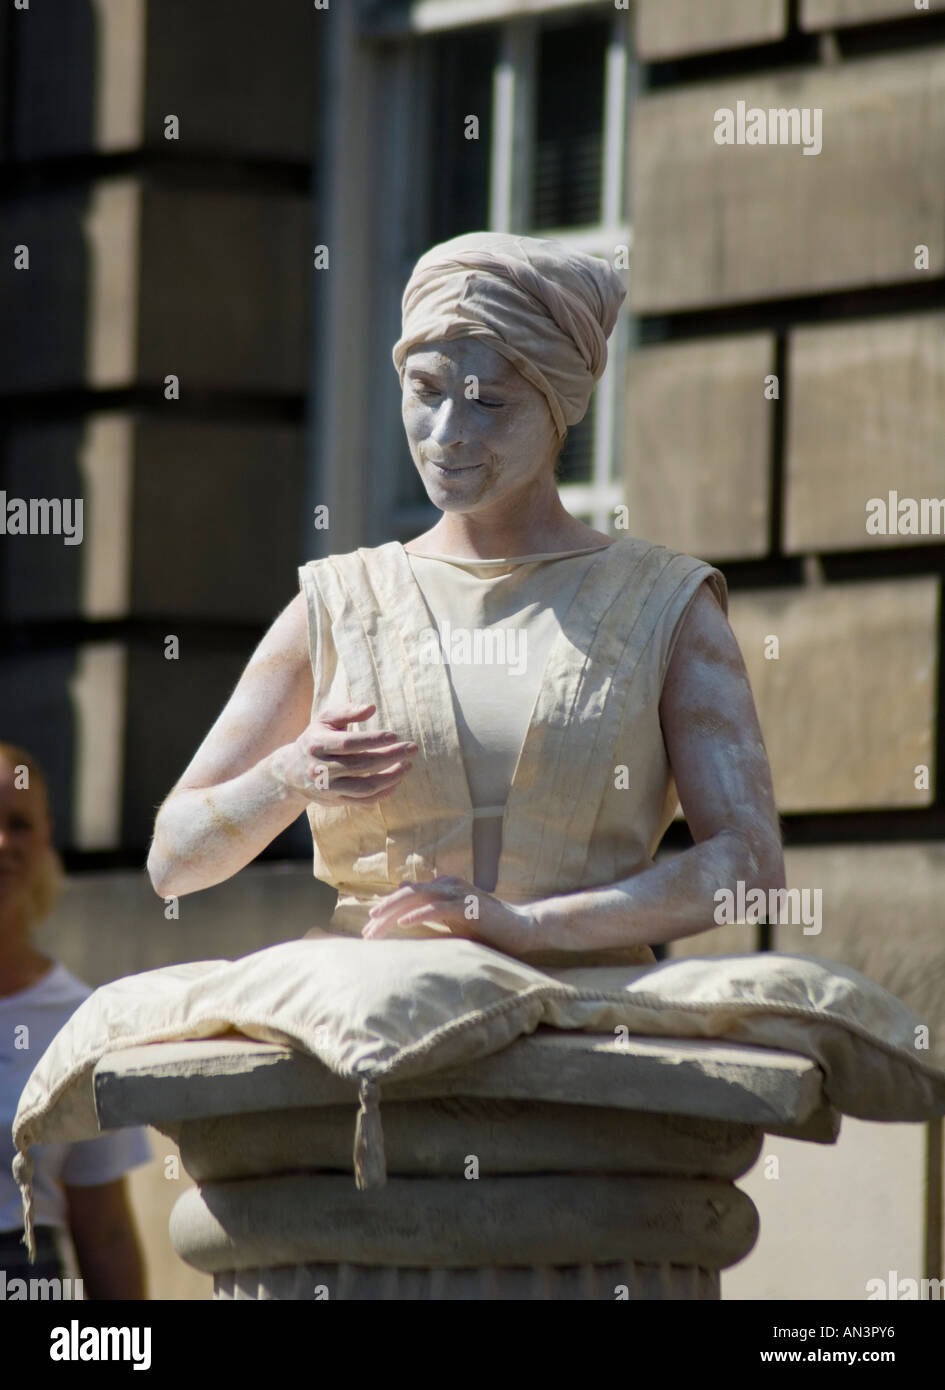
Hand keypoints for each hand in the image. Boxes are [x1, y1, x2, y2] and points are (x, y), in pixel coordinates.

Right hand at [267, 702, 416, 806]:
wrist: (291, 771)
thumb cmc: (316, 738)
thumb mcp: (325, 720)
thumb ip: (347, 711)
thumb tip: (371, 708)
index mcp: (317, 744)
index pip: (348, 744)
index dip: (373, 740)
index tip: (395, 736)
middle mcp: (320, 768)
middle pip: (360, 765)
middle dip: (390, 756)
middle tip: (412, 748)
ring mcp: (328, 788)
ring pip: (365, 787)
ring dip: (391, 777)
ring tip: (408, 765)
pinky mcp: (336, 801)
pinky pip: (365, 801)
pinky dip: (384, 793)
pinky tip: (397, 780)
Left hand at [361, 874, 537, 957]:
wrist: (522, 928)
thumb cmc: (488, 928)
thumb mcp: (454, 922)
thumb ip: (431, 916)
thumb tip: (403, 912)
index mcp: (443, 887)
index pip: (407, 897)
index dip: (386, 912)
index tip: (369, 932)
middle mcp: (448, 885)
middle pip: (407, 895)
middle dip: (384, 912)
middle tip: (366, 931)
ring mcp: (459, 894)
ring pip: (418, 898)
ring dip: (395, 912)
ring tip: (376, 923)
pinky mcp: (468, 907)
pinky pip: (438, 909)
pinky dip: (419, 915)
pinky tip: (404, 924)